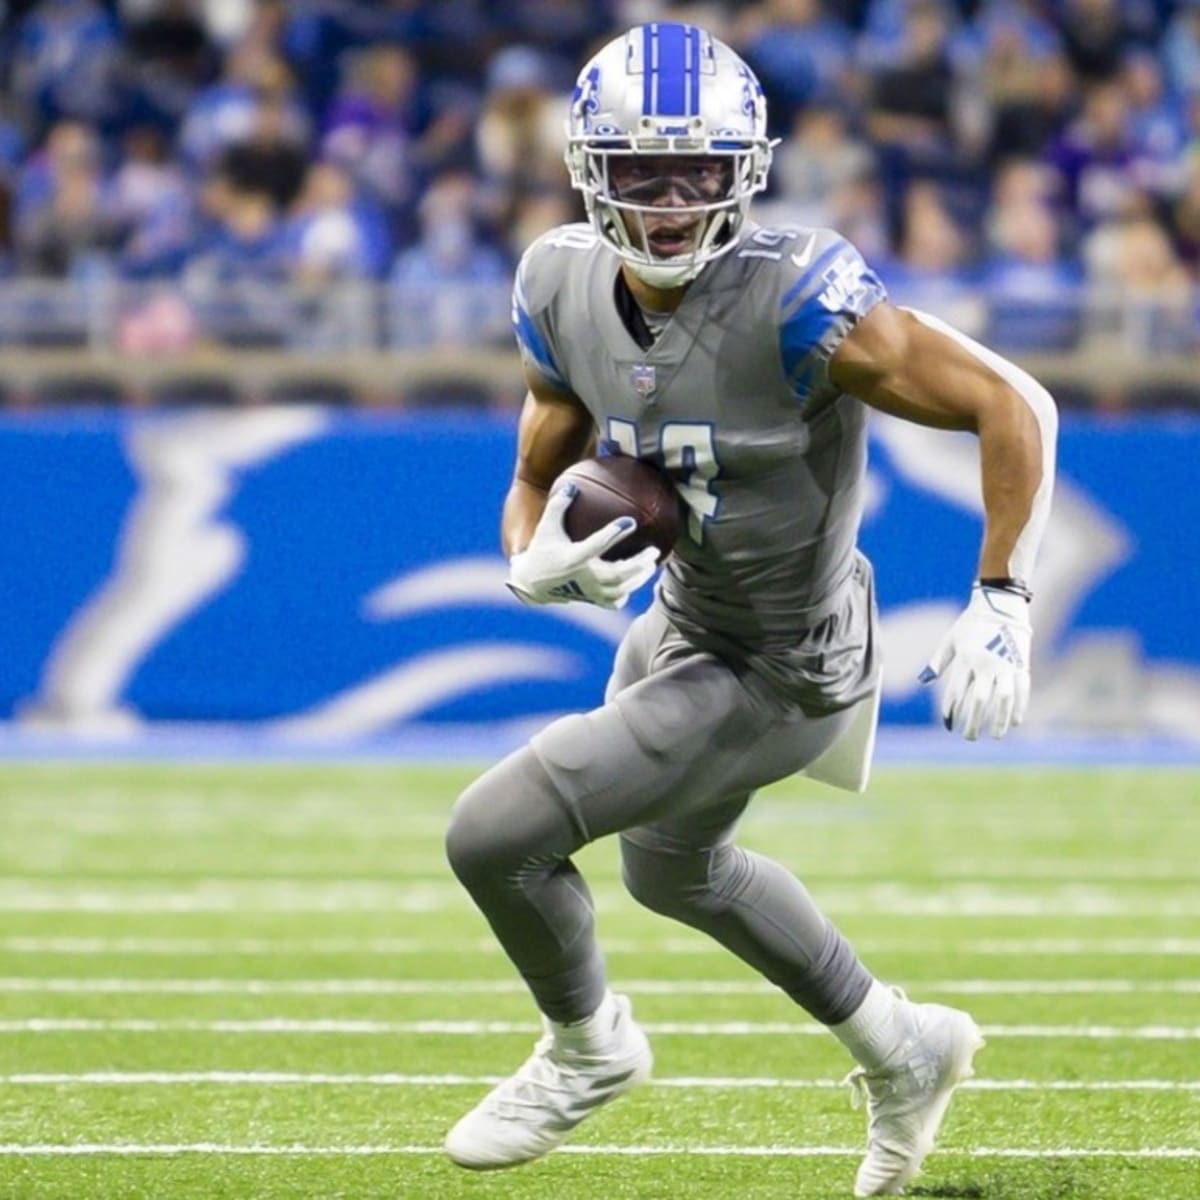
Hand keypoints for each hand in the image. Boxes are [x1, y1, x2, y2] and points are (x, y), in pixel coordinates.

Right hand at [506, 484, 659, 607]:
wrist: (531, 584)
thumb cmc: (541, 550)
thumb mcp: (546, 527)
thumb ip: (558, 505)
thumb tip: (571, 484)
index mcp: (572, 558)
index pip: (597, 545)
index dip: (614, 533)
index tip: (631, 522)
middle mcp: (582, 577)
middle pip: (617, 574)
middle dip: (638, 564)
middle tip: (654, 551)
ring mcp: (587, 592)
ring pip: (619, 590)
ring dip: (638, 578)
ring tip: (651, 566)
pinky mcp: (590, 600)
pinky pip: (613, 601)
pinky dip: (625, 593)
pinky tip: (635, 582)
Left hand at [919, 584, 1031, 740]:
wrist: (1001, 603)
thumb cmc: (972, 623)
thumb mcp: (950, 639)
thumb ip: (938, 661)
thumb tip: (923, 682)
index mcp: (965, 658)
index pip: (955, 693)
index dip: (950, 711)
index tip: (947, 724)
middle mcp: (985, 664)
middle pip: (978, 701)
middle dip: (973, 722)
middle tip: (968, 737)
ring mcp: (1006, 665)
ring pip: (1003, 699)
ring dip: (1000, 720)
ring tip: (995, 736)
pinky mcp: (1022, 664)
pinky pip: (1022, 690)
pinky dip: (1020, 707)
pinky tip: (1016, 722)